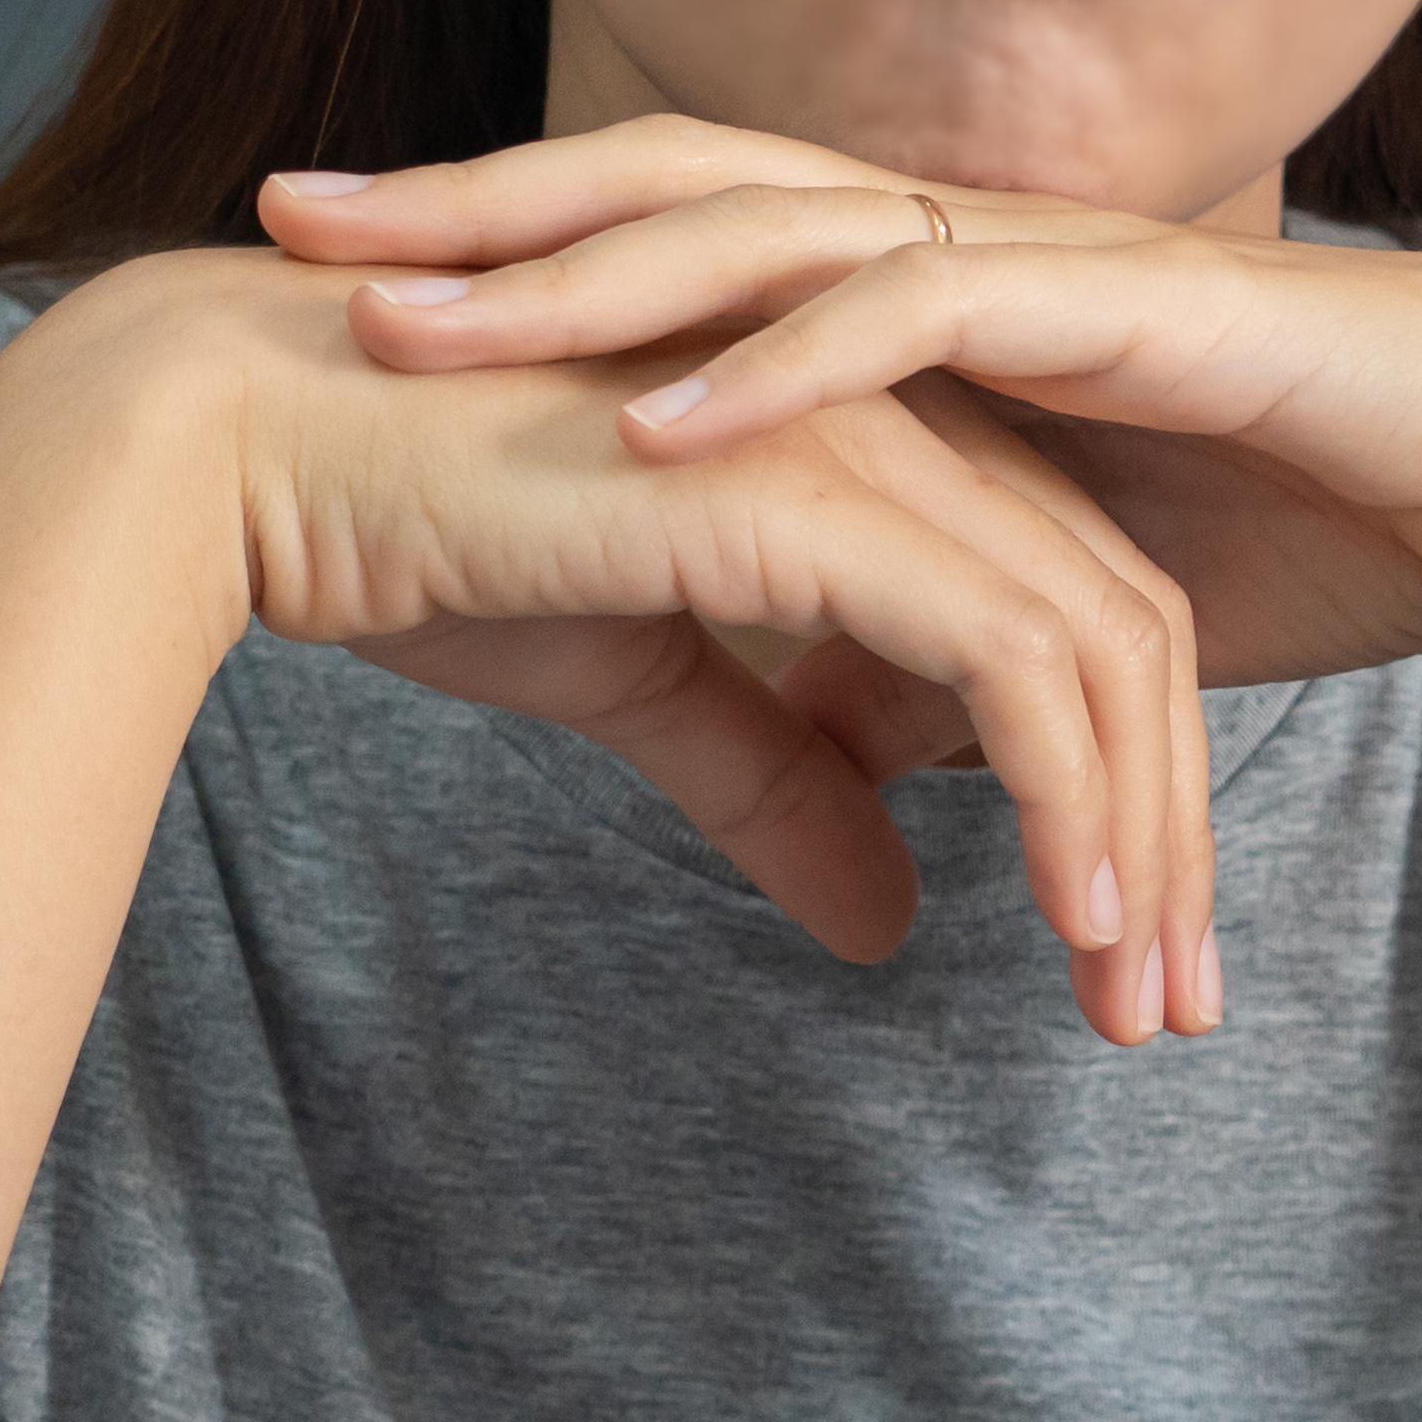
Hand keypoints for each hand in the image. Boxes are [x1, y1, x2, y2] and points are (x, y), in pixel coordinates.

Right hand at [62, 239, 1214, 1039]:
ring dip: (1143, 837)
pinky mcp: (816, 495)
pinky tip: (1079, 916)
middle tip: (1174, 1005)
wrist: (247, 451)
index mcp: (864, 437)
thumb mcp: (640, 686)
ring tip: (1140, 997)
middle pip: (1126, 625)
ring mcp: (864, 440)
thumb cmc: (410, 534)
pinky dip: (1072, 791)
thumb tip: (889, 918)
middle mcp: (894, 416)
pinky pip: (1016, 656)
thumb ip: (779, 778)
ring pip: (1103, 645)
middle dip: (1172, 827)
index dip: (1119, 782)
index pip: (1062, 607)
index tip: (1121, 954)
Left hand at [262, 121, 1421, 713]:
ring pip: (770, 228)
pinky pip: (921, 318)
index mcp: (955, 285)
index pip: (695, 237)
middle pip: (681, 191)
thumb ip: (938, 639)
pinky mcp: (1137, 313)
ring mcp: (1056, 261)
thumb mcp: (1080, 603)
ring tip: (414, 316)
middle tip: (293, 226)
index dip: (520, 245)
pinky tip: (653, 409)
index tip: (341, 271)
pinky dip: (778, 365)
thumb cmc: (1346, 521)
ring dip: (577, 272)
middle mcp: (981, 240)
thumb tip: (804, 735)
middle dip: (480, 209)